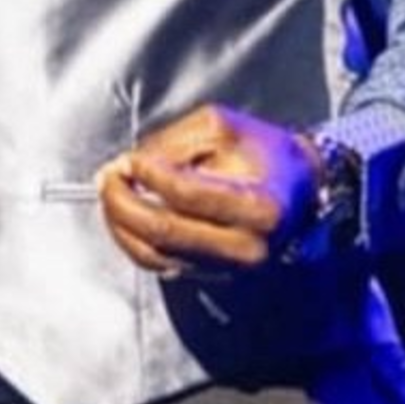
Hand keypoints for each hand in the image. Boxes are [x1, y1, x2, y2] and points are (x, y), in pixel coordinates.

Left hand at [98, 104, 320, 277]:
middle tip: (106, 177)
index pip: (187, 195)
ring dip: (120, 223)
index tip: (128, 159)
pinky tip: (123, 215)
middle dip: (122, 203)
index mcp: (258, 206)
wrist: (298, 192)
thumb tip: (131, 166)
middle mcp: (245, 246)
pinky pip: (159, 264)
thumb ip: (175, 142)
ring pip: (154, 254)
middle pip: (164, 231)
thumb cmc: (263, 152)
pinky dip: (131, 241)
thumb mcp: (223, 128)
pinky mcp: (212, 275)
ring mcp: (227, 268)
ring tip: (110, 192)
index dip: (149, 175)